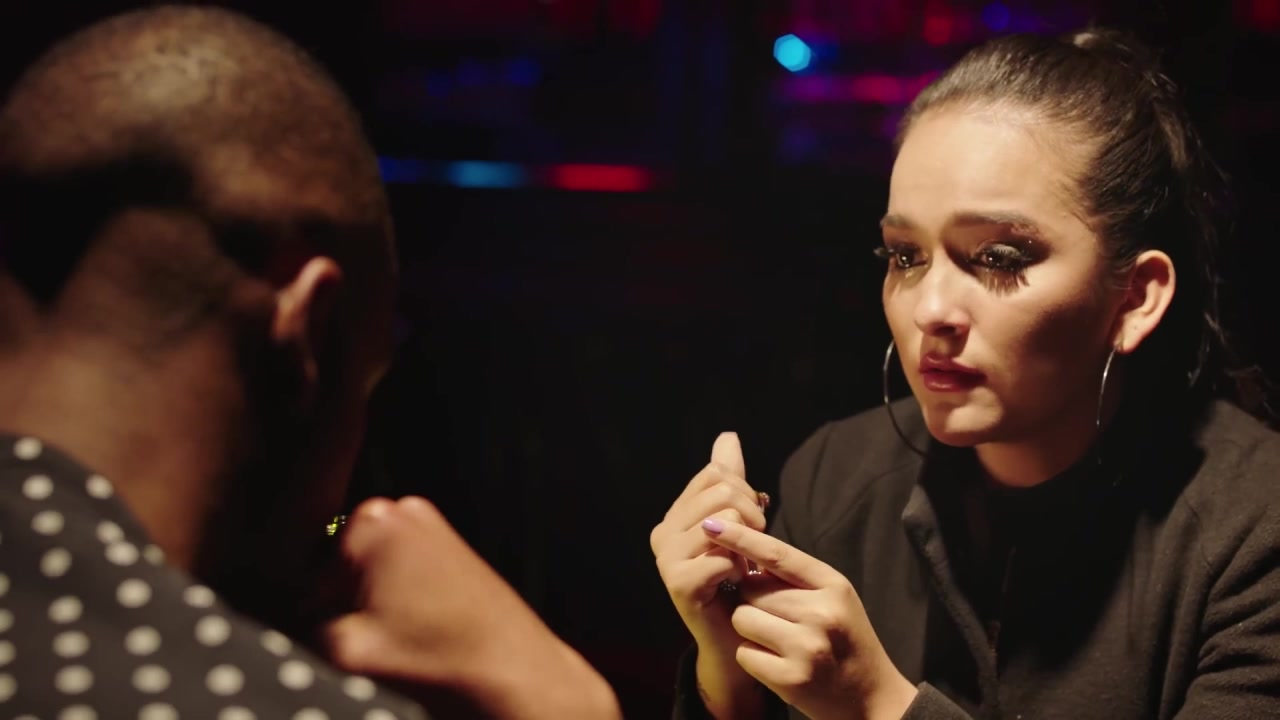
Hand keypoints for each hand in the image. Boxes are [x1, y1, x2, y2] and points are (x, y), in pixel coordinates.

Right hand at [323, 496, 620, 719]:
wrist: (514, 669)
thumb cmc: (440, 658)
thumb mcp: (346, 651)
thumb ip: (297, 628)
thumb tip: (280, 622)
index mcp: (369, 521)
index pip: (302, 571)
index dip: (306, 616)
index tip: (332, 642)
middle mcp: (399, 509)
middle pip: (335, 566)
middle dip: (339, 604)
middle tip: (370, 642)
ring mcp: (428, 523)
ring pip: (365, 572)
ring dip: (367, 605)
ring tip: (400, 637)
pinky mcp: (447, 545)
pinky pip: (397, 573)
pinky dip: (396, 601)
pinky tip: (417, 629)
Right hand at [650, 433, 768, 716]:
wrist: (736, 637)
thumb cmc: (738, 580)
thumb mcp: (737, 523)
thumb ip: (730, 480)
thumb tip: (727, 437)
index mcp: (674, 516)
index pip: (716, 474)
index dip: (745, 493)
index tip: (750, 523)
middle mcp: (662, 533)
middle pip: (722, 491)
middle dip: (752, 515)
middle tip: (754, 545)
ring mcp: (666, 559)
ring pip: (724, 519)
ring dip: (747, 542)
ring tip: (743, 564)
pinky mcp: (678, 584)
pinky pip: (723, 556)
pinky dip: (740, 568)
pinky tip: (737, 584)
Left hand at [702, 518, 917, 719]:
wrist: (872, 699)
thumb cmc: (846, 641)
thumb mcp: (833, 598)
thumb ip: (795, 577)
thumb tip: (745, 552)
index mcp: (833, 585)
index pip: (776, 554)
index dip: (740, 538)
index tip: (711, 523)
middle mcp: (822, 612)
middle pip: (752, 590)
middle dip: (752, 600)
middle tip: (779, 619)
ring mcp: (807, 647)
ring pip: (742, 618)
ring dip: (749, 629)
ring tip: (778, 641)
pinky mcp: (791, 679)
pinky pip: (744, 653)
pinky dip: (752, 657)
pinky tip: (778, 663)